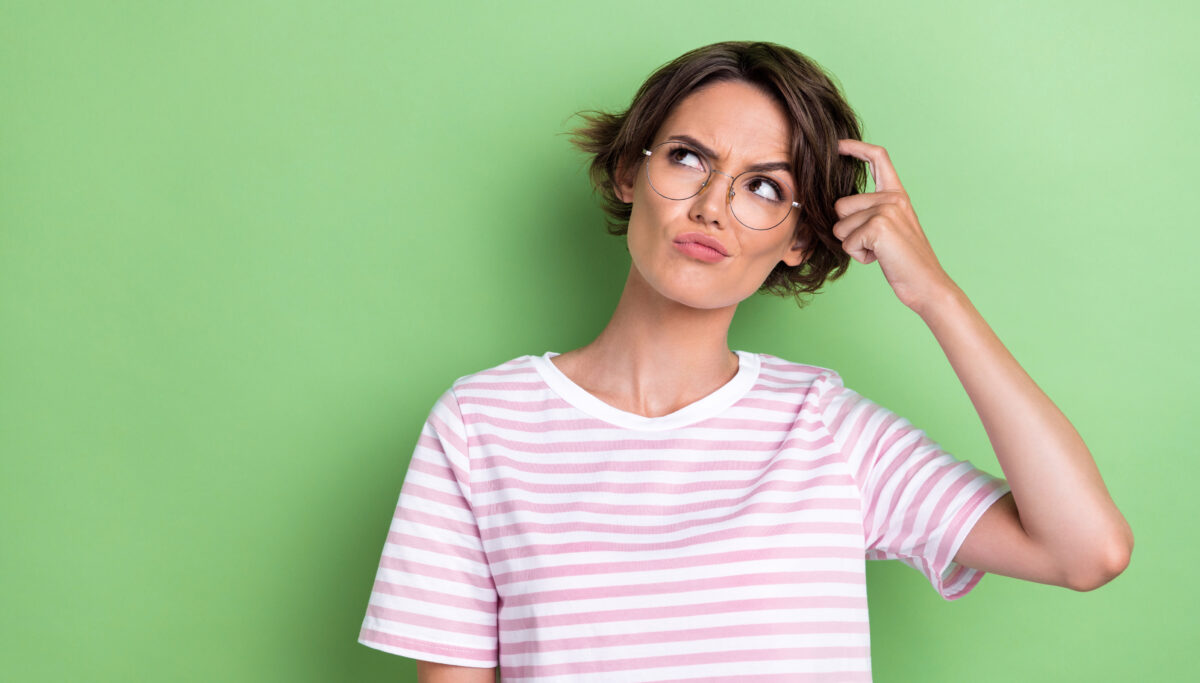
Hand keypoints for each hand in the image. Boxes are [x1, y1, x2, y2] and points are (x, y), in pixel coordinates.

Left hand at [834, 139, 958, 314]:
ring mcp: (886, 210)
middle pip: (841, 205)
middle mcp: (893, 197)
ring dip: (853, 245)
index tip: (838, 144)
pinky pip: (846, 243)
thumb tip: (837, 207)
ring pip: (840, 226)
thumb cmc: (904, 260)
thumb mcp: (890, 227)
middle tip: (874, 244)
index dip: (855, 147)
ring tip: (880, 251)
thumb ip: (870, 211)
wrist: (926, 283)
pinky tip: (880, 258)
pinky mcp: (878, 227)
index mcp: (897, 194)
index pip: (878, 157)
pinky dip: (858, 256)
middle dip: (846, 230)